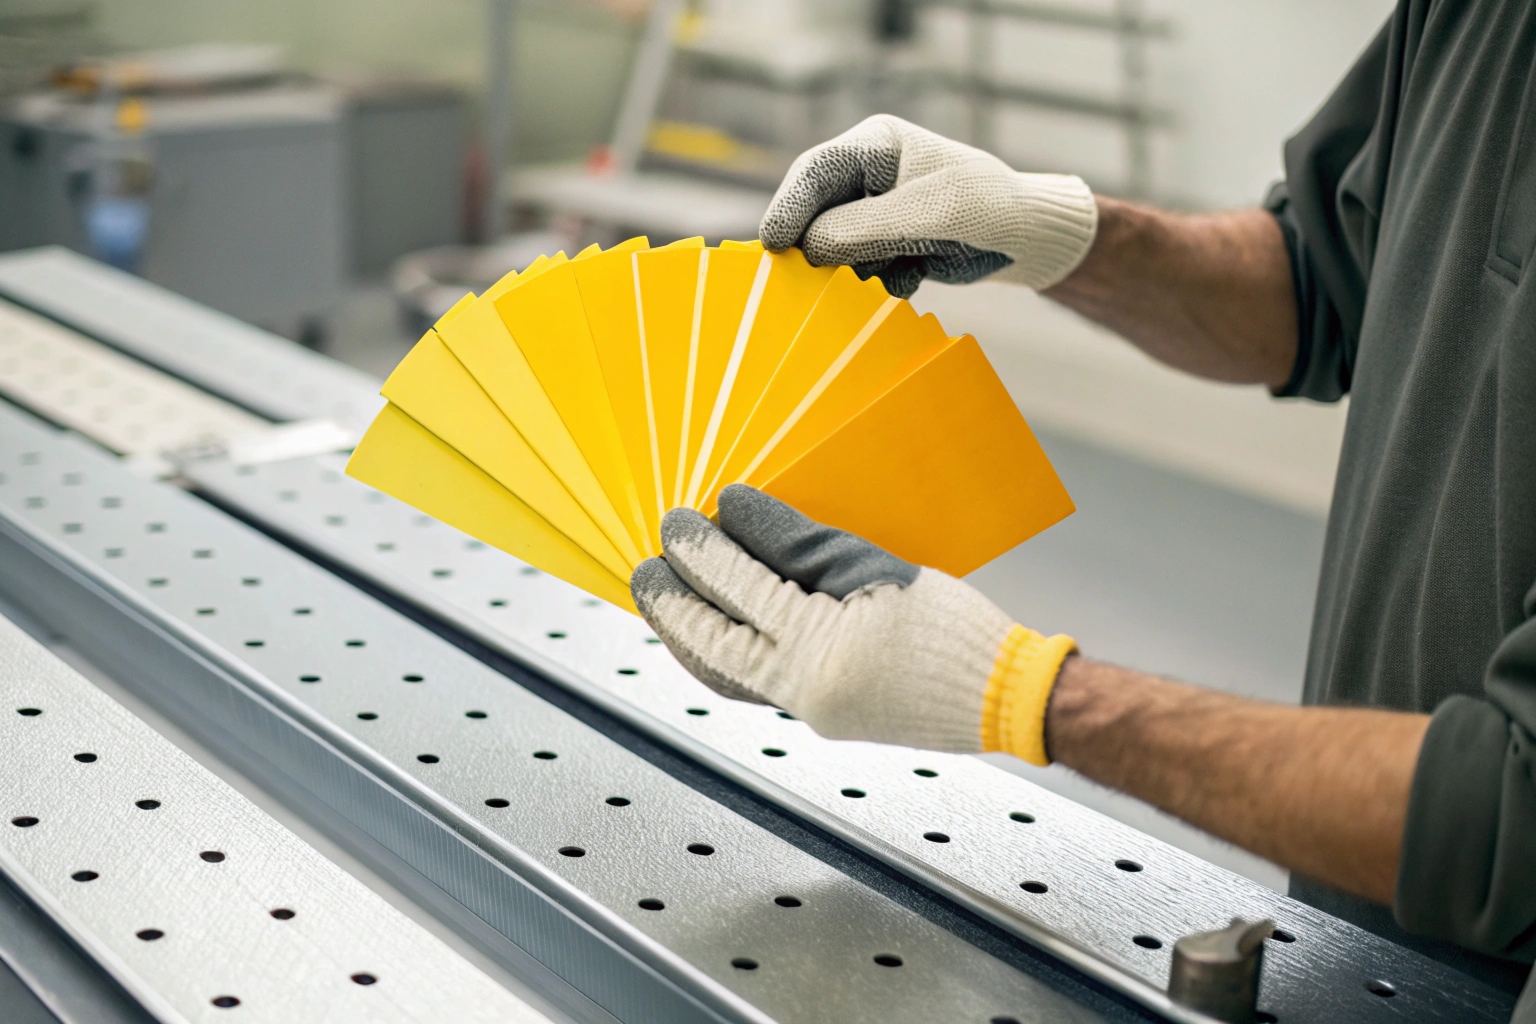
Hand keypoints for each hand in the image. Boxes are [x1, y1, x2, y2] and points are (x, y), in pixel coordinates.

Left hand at [630, 485, 1075, 760]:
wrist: (1007, 698)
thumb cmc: (957, 631)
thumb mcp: (877, 567)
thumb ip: (800, 541)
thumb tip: (736, 511)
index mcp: (821, 650)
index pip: (741, 589)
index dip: (705, 548)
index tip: (685, 516)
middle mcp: (804, 691)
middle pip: (711, 645)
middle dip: (670, 604)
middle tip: (646, 564)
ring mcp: (809, 710)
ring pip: (723, 674)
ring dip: (687, 636)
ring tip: (665, 599)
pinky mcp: (821, 715)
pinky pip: (753, 684)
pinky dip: (726, 653)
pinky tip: (719, 627)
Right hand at [758, 114, 1097, 297]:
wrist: (1028, 238)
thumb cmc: (987, 208)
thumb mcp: (930, 214)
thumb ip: (866, 228)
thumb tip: (809, 248)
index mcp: (876, 145)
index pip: (816, 172)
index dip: (789, 207)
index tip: (771, 244)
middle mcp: (868, 176)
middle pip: (817, 213)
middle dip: (820, 247)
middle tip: (808, 281)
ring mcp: (875, 213)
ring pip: (835, 248)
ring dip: (856, 270)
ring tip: (894, 270)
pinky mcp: (886, 245)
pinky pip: (860, 270)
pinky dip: (880, 281)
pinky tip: (913, 275)